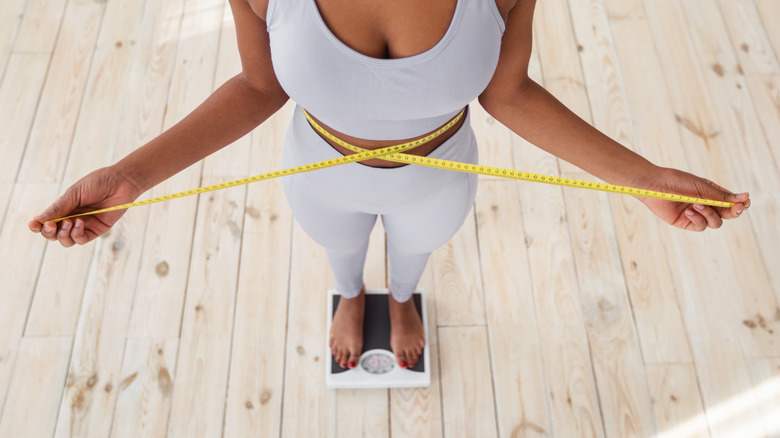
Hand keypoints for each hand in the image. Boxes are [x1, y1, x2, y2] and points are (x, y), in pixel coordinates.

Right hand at [28, 167, 142, 246]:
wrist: (121, 182)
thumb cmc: (97, 183)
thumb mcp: (74, 194)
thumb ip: (58, 208)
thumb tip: (38, 220)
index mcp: (63, 208)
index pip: (46, 221)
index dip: (37, 226)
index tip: (33, 224)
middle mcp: (71, 218)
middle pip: (53, 234)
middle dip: (48, 232)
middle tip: (51, 225)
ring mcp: (84, 226)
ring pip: (66, 241)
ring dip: (63, 234)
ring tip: (69, 221)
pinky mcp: (96, 230)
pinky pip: (81, 239)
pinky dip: (76, 234)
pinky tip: (79, 223)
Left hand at [635, 167, 749, 231]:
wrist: (655, 186)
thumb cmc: (678, 181)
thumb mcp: (702, 187)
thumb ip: (722, 196)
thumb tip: (745, 197)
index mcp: (711, 193)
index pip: (731, 202)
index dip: (740, 204)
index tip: (745, 202)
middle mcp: (706, 204)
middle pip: (727, 215)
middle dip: (733, 212)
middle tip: (736, 208)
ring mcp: (696, 214)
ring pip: (715, 222)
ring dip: (709, 214)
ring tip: (696, 204)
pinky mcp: (686, 222)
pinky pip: (700, 226)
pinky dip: (698, 219)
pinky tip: (688, 211)